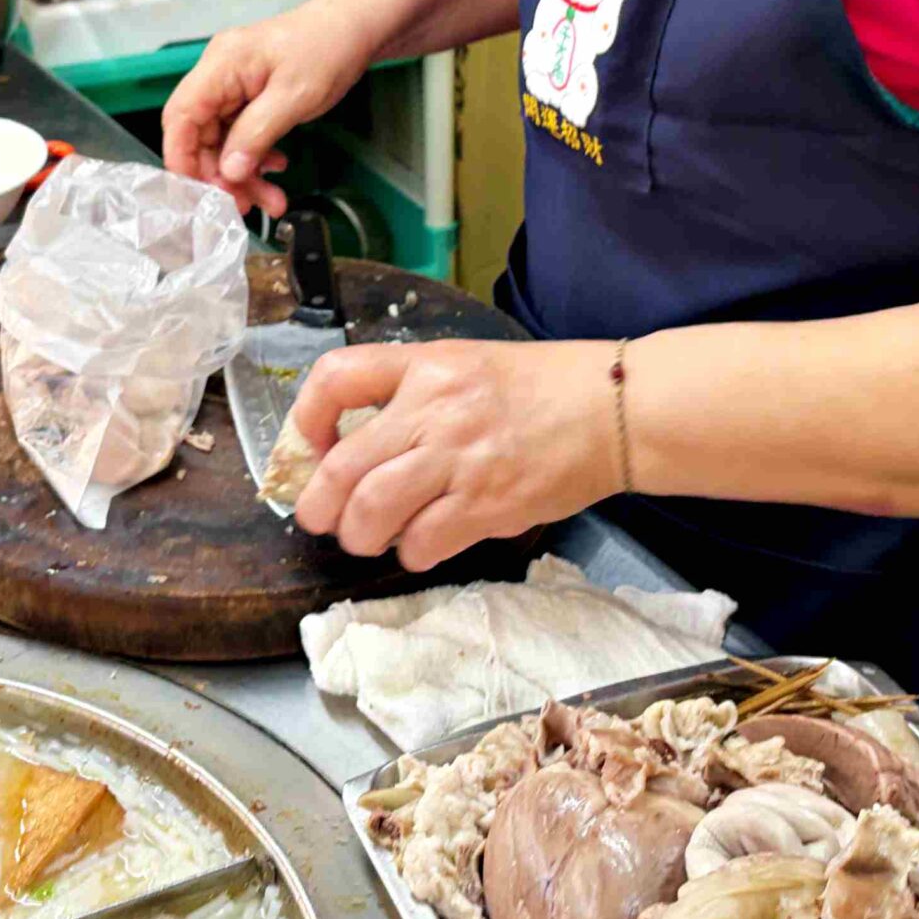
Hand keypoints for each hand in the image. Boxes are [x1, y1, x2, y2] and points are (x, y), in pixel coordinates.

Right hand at [162, 0, 375, 218]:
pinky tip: (275, 170)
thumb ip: (256, 135)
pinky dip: (256, 157)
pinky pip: (241, 134)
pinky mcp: (251, 95)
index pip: (180, 116)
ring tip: (271, 201)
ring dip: (243, 173)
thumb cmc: (329, 47)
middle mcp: (220, 74)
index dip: (181, 157)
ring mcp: (235, 85)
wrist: (356, 27)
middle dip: (221, 174)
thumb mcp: (295, 97)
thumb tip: (228, 171)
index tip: (197, 193)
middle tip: (244, 205)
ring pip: (223, 140)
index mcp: (221, 65)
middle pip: (199, 134)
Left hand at [289, 338, 620, 572]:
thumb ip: (412, 396)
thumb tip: (358, 447)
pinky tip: (423, 543)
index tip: (310, 446)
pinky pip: (420, 544)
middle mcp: (434, 411)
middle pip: (339, 468)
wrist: (613, 409)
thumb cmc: (540, 388)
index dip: (305, 419)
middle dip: (316, 506)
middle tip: (321, 519)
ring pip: (370, 514)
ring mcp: (459, 461)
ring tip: (368, 537)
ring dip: (358, 536)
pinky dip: (410, 553)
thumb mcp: (467, 365)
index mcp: (425, 367)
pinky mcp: (487, 506)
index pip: (336, 378)